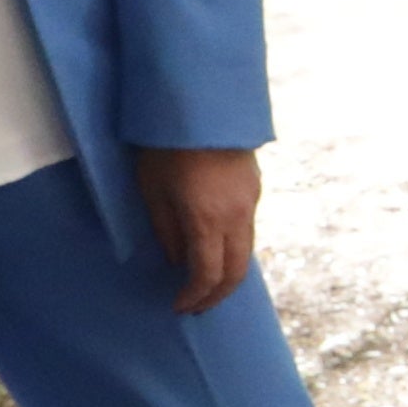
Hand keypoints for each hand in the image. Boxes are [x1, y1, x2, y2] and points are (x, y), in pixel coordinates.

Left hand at [131, 144, 261, 311]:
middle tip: (198, 306)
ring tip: (206, 280)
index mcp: (207, 219)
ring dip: (228, 272)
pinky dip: (234, 248)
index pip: (208, 275)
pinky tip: (216, 244)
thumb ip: (166, 230)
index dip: (194, 297)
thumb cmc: (166, 144)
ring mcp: (250, 200)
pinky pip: (248, 228)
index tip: (179, 306)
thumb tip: (178, 259)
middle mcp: (236, 215)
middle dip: (217, 295)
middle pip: (236, 272)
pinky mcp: (254, 186)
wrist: (203, 100)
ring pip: (246, 250)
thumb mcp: (152, 189)